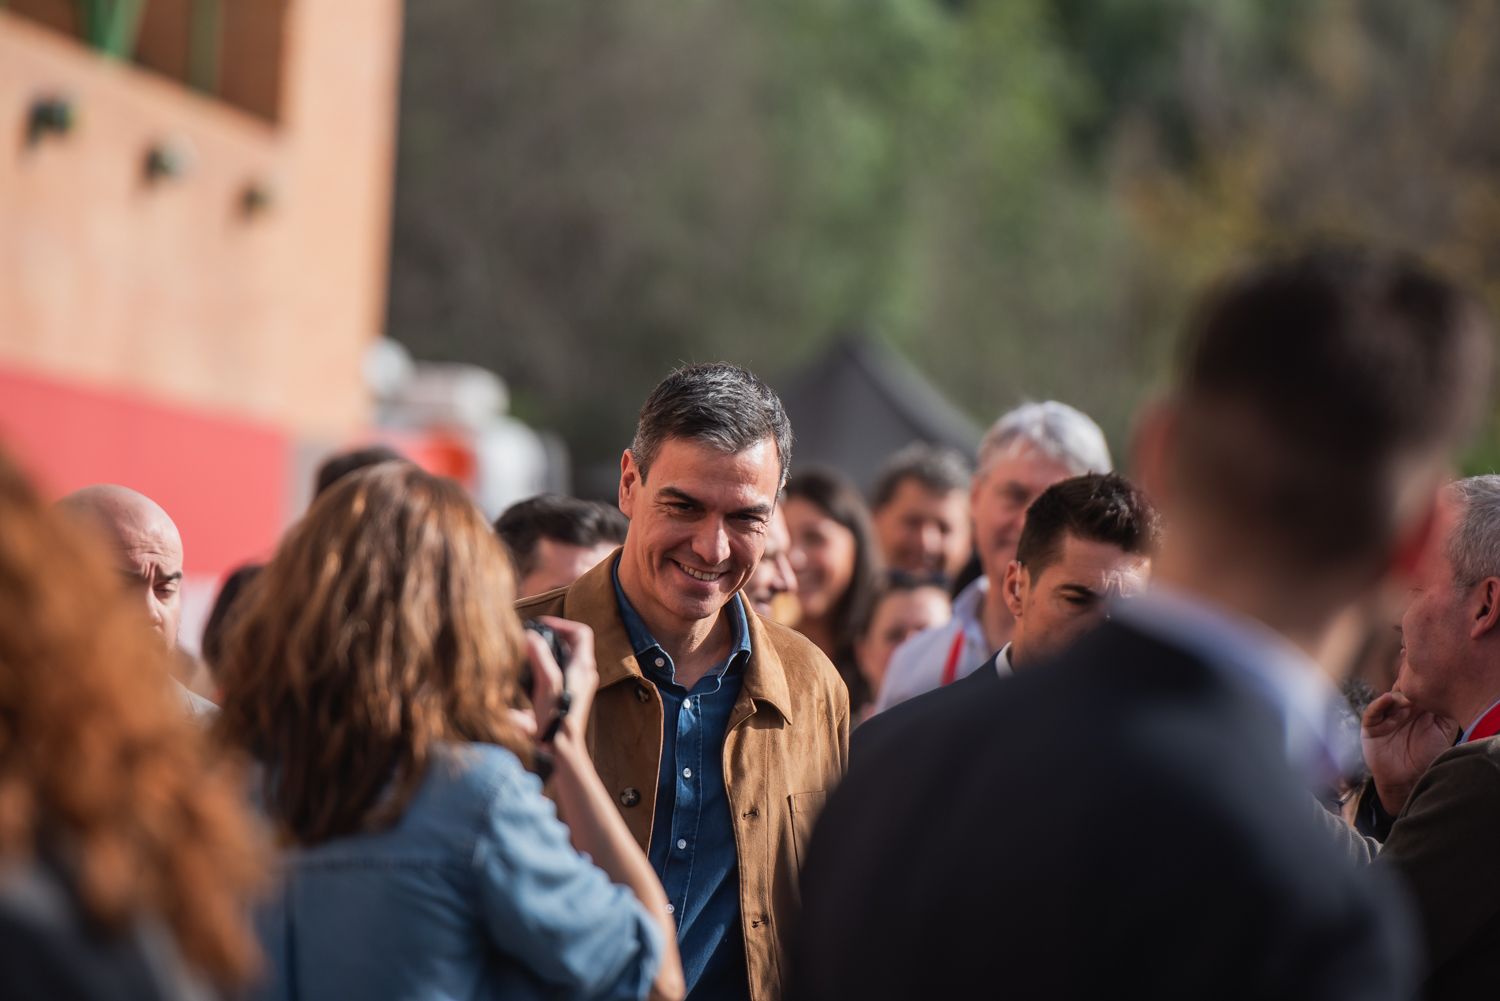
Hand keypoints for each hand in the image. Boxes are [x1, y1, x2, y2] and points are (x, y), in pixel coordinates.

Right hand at [519, 617, 598, 749]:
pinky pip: (559, 673)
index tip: (542, 624)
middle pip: (573, 644)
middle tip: (533, 635)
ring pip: (565, 658)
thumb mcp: (548, 682)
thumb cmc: (557, 717)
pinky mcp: (569, 697)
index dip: (562, 623)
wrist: (561, 749)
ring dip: (548, 651)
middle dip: (552, 636)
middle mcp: (584, 675)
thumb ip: (540, 656)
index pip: (581, 632)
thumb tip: (530, 636)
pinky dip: (546, 667)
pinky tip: (529, 673)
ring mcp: (578, 686)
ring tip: (529, 651)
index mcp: (584, 667)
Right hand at [1361, 690, 1458, 813]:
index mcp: (1418, 708)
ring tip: (1407, 701)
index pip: (1418, 688)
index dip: (1423, 682)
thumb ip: (1445, 712)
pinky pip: (1372, 711)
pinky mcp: (1371, 726)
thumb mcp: (1443, 730)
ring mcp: (1385, 716)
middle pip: (1403, 689)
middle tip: (1420, 688)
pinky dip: (1379, 704)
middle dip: (1411, 687)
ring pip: (1389, 698)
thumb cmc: (1428, 756)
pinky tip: (1387, 700)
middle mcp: (1401, 709)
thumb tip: (1448, 691)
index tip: (1432, 680)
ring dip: (1398, 697)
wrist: (1409, 779)